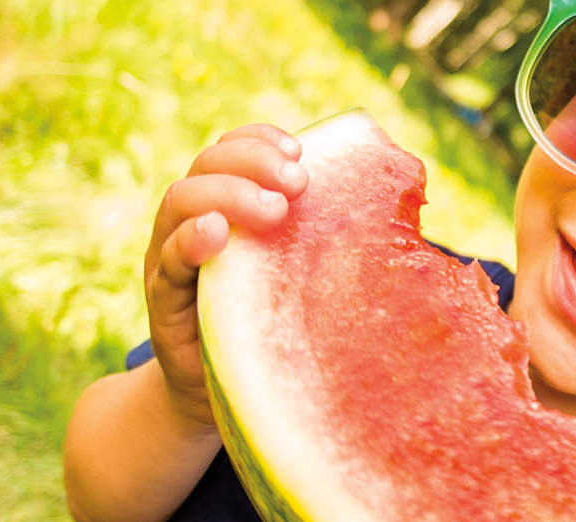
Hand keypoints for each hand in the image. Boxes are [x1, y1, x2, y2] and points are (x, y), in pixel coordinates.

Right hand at [142, 124, 307, 426]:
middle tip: (297, 182)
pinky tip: (217, 234)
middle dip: (252, 162)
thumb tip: (411, 198)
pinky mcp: (164, 302)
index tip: (299, 152)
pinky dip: (190, 241)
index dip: (260, 140)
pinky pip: (169, 263)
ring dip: (227, 195)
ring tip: (272, 210)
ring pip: (180, 203)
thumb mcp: (305, 273)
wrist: (226, 396)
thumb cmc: (279, 327)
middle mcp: (194, 224)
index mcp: (230, 207)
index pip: (233, 151)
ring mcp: (173, 260)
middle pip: (207, 167)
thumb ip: (331, 236)